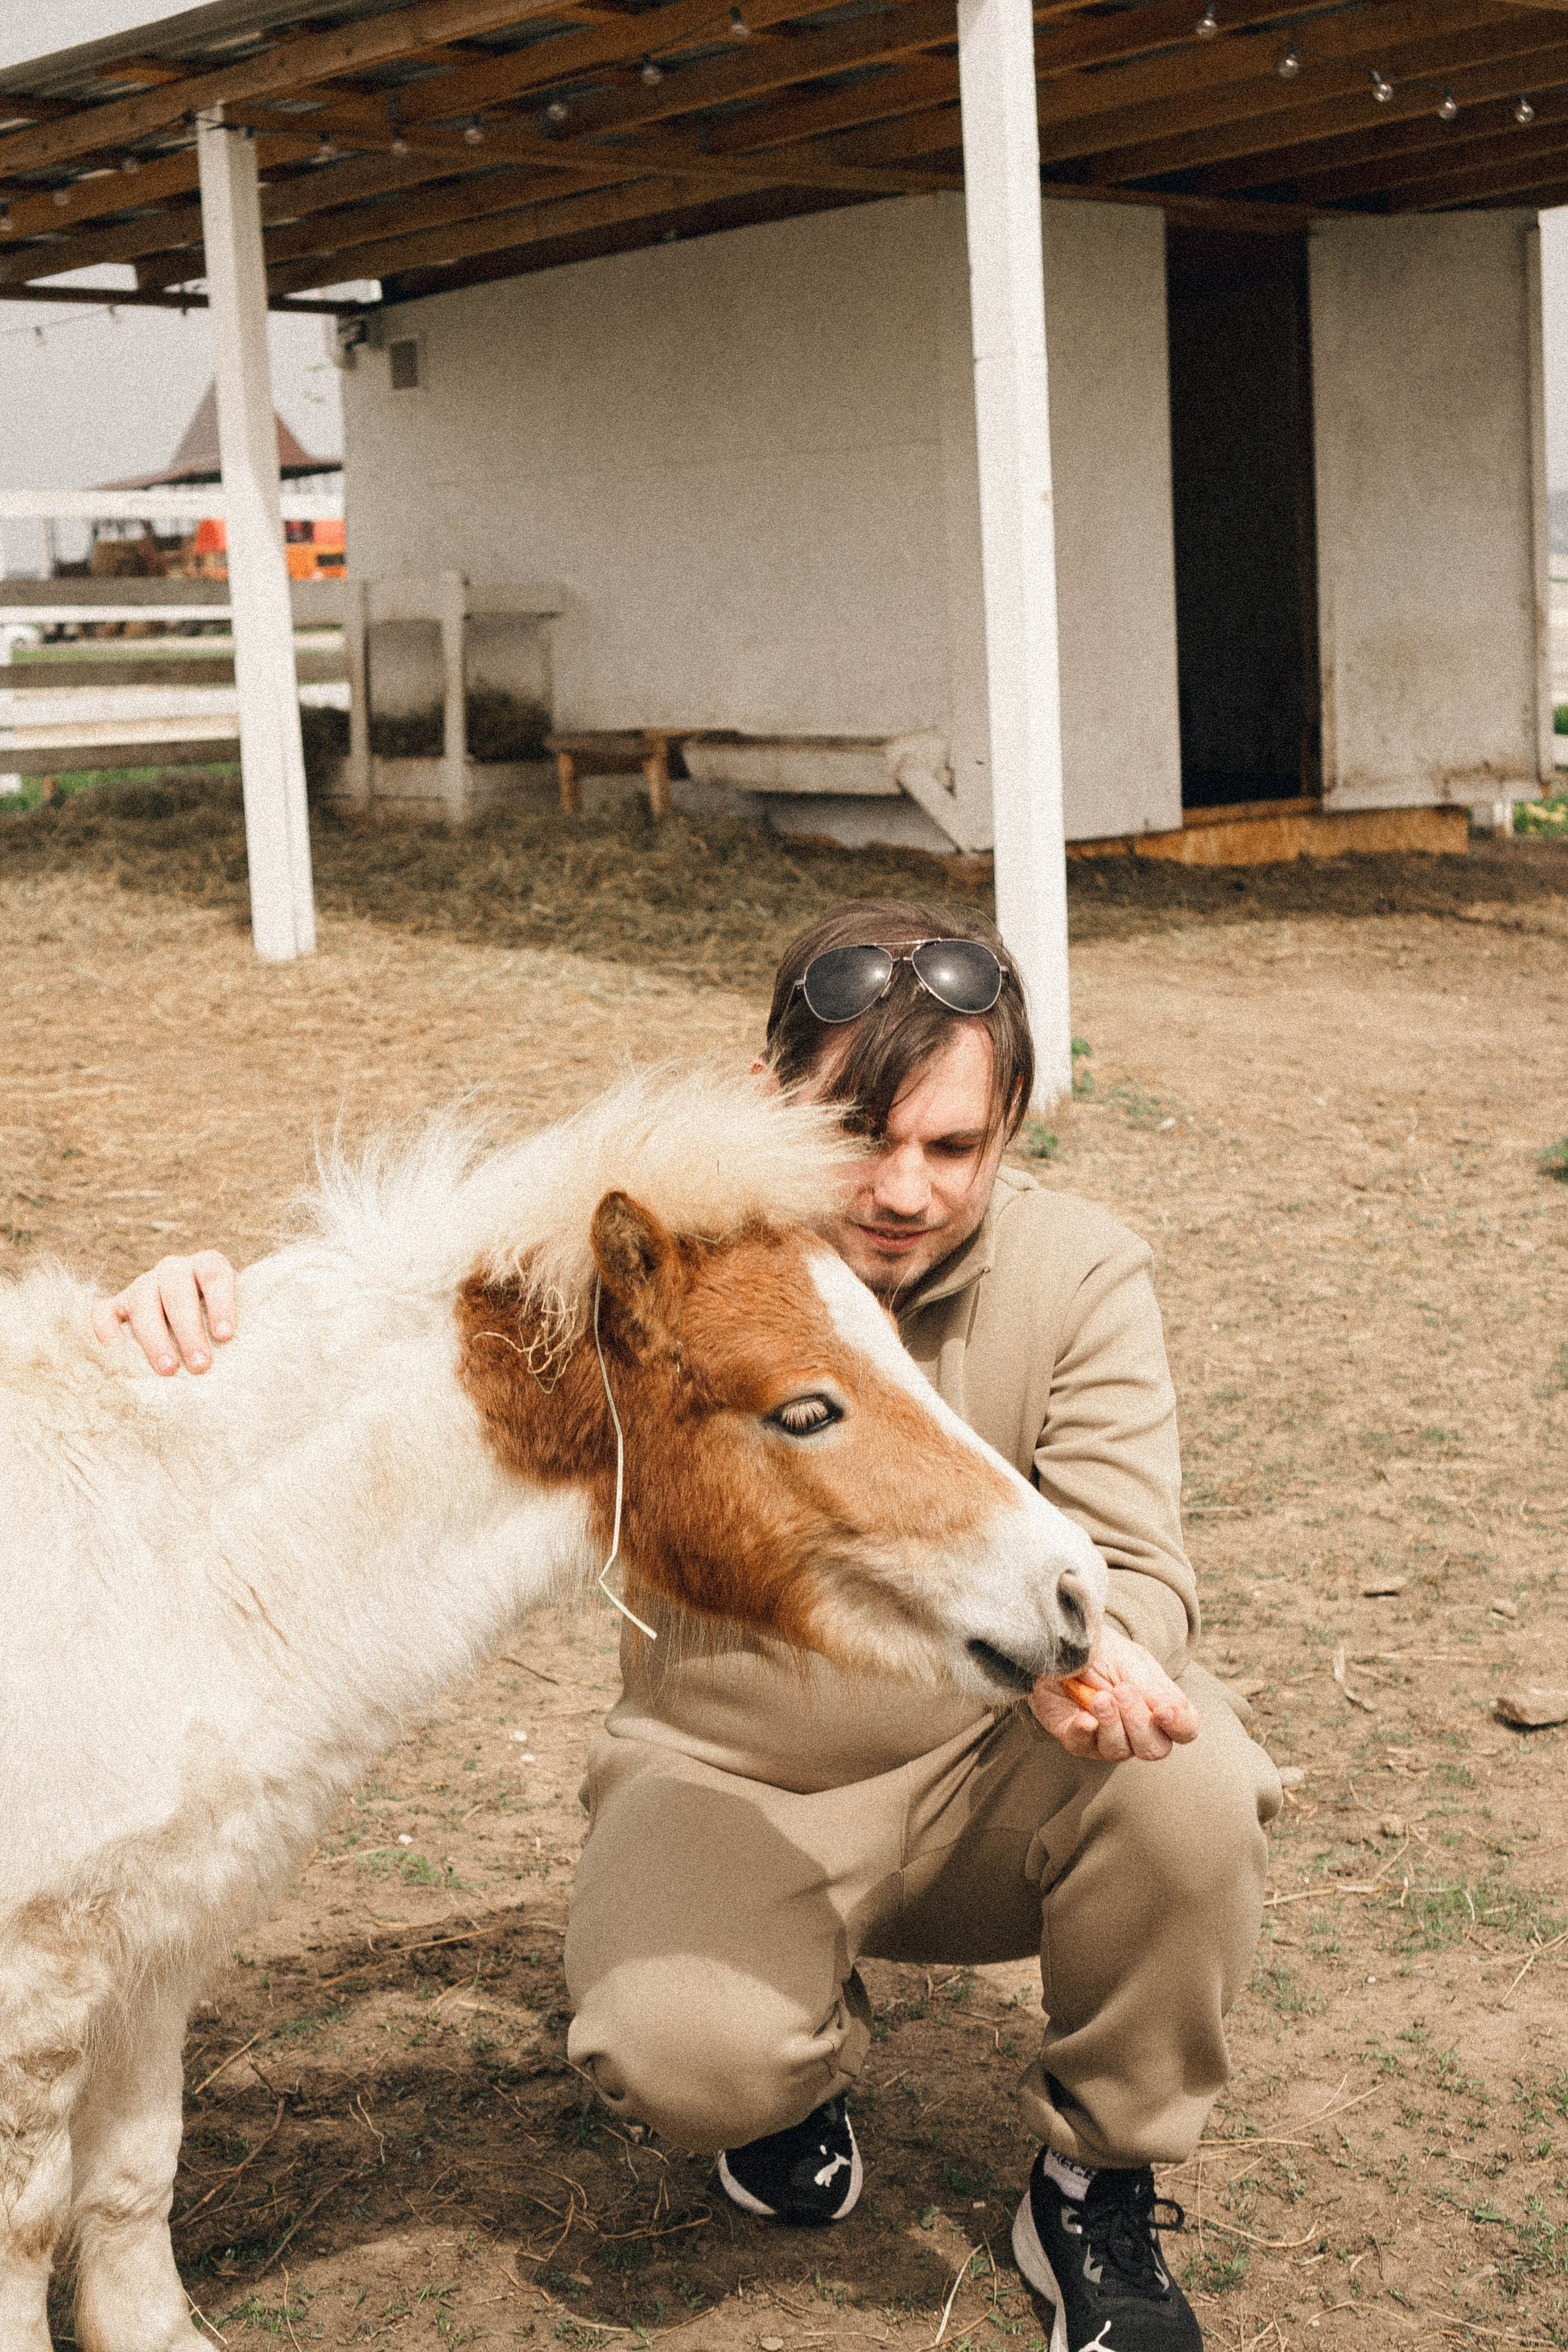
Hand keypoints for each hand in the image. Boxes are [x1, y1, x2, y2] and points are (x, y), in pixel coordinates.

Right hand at [91, 1250, 237, 1374]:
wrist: (190, 1319)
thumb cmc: (219, 1325)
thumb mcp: (234, 1319)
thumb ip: (239, 1328)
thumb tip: (250, 1362)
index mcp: (206, 1265)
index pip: (214, 1273)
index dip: (221, 1303)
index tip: (226, 1336)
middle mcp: (173, 1269)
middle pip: (177, 1290)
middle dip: (188, 1330)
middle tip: (200, 1365)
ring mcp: (142, 1285)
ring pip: (142, 1301)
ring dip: (155, 1338)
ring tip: (168, 1370)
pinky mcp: (117, 1304)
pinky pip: (103, 1311)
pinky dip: (107, 1330)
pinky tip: (118, 1352)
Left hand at [1029, 1625, 1200, 1761]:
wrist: (1058, 1645)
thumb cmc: (1101, 1652)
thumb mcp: (1132, 1661)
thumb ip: (1154, 1689)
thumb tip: (1172, 1712)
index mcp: (1160, 1706)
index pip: (1185, 1729)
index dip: (1179, 1725)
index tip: (1163, 1711)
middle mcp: (1137, 1729)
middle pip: (1155, 1748)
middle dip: (1139, 1722)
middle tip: (1122, 1691)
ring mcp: (1107, 1738)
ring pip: (1120, 1752)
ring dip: (1111, 1724)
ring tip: (1099, 1697)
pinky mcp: (1077, 1739)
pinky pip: (1084, 1746)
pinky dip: (1084, 1731)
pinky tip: (1083, 1717)